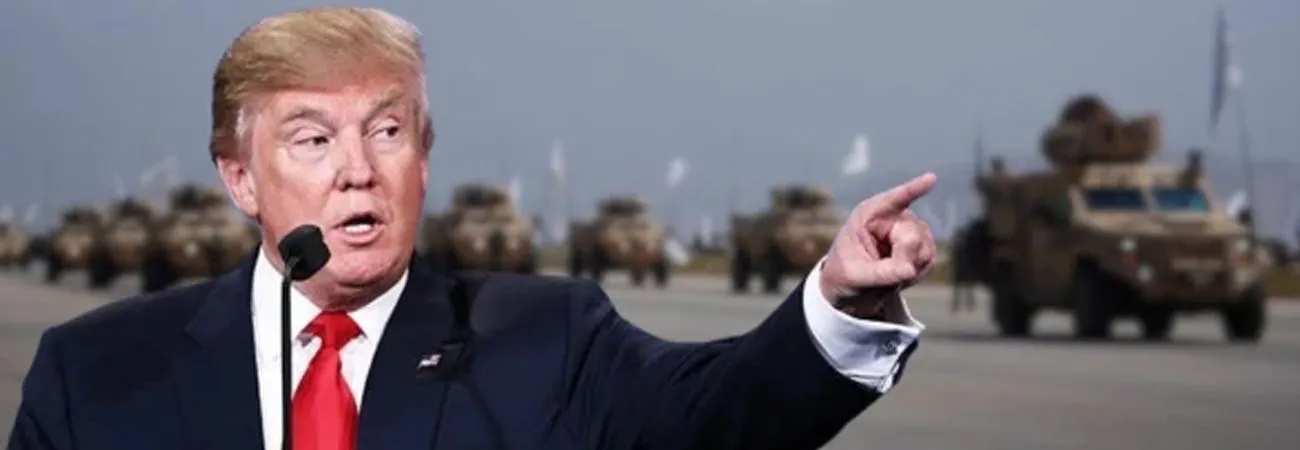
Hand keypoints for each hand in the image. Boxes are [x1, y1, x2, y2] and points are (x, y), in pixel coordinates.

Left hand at [820, 173, 938, 317]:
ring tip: (889, 274)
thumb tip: (909, 271)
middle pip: (912, 235)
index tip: (931, 178)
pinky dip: (917, 272)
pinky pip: (930, 259)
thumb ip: (882, 272)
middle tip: (890, 274)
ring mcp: (908, 229)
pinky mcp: (920, 244)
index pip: (893, 200)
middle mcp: (891, 217)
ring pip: (925, 248)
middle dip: (904, 258)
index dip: (913, 189)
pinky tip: (900, 275)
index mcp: (868, 216)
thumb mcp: (856, 275)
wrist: (849, 286)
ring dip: (911, 266)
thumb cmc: (845, 273)